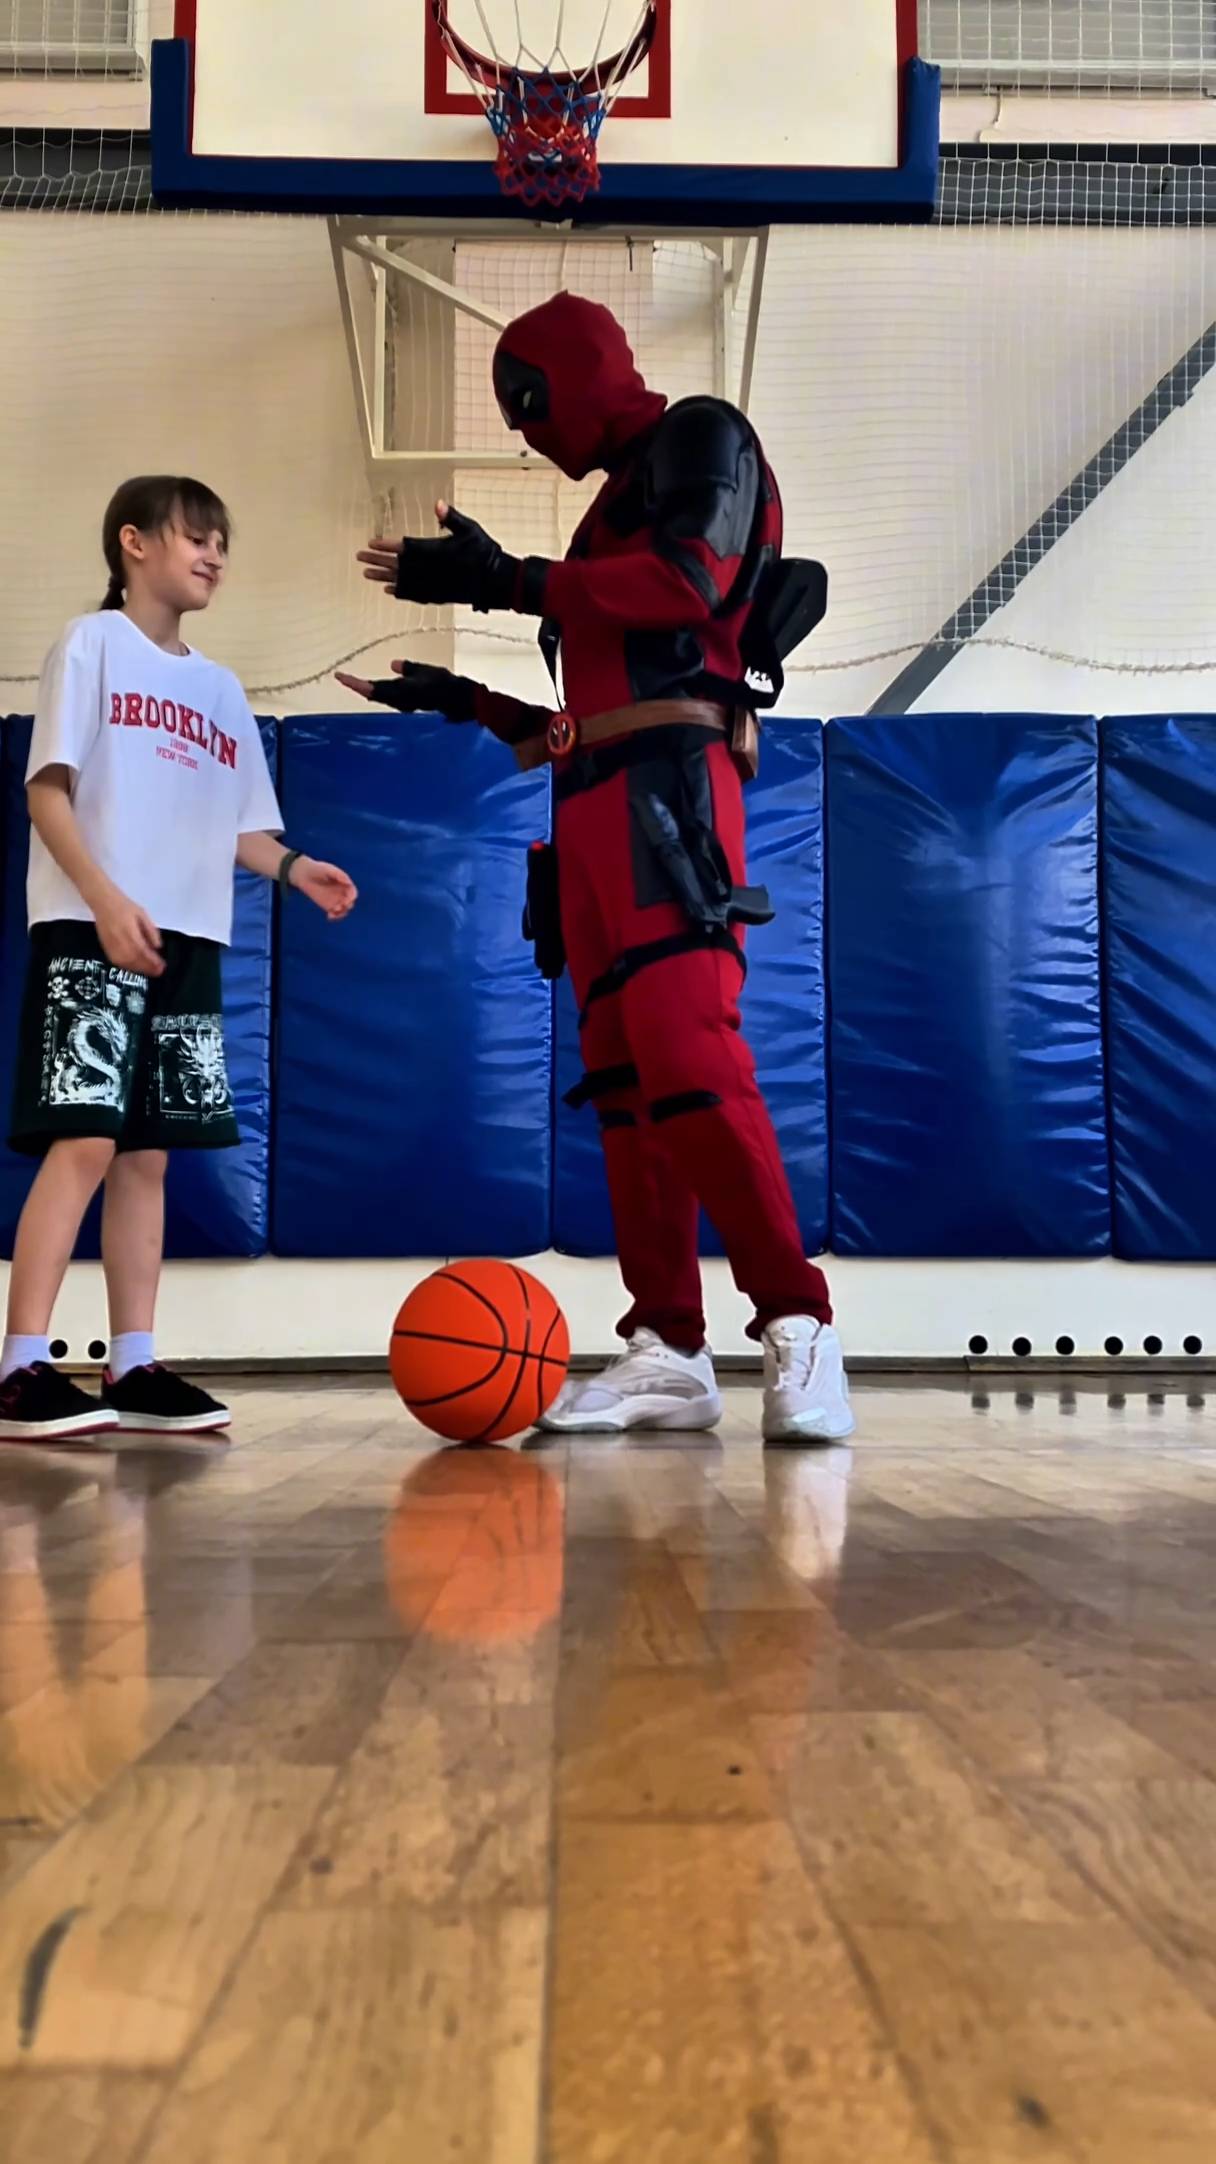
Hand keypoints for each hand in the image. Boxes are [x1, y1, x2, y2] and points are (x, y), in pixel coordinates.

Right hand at [93, 889, 164, 975]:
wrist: (103, 902)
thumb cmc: (124, 906)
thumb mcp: (143, 914)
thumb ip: (151, 931)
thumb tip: (158, 947)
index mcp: (129, 932)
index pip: (143, 951)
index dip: (153, 961)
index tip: (162, 966)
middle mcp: (119, 941)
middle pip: (135, 960)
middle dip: (148, 967)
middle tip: (159, 971)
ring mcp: (111, 946)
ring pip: (126, 963)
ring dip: (139, 969)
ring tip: (150, 970)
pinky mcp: (106, 948)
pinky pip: (117, 962)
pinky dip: (128, 967)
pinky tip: (136, 967)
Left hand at [289, 857, 357, 921]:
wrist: (304, 874)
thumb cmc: (317, 869)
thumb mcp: (327, 869)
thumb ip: (338, 874)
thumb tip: (348, 882)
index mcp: (344, 883)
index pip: (352, 892)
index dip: (352, 897)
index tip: (347, 899)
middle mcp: (342, 892)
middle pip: (350, 902)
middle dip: (347, 905)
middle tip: (341, 905)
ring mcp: (335, 900)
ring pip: (344, 910)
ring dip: (341, 913)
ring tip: (334, 911)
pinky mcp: (328, 906)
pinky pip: (335, 913)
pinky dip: (334, 916)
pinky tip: (329, 916)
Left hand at [335, 659, 477, 722]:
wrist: (459, 700)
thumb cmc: (445, 684)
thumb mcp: (425, 671)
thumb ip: (408, 669)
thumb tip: (392, 665)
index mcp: (400, 691)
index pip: (371, 688)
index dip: (354, 683)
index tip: (339, 676)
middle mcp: (399, 700)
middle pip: (372, 693)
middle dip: (357, 686)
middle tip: (342, 677)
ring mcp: (403, 704)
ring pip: (379, 696)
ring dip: (367, 689)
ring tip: (354, 682)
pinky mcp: (409, 703)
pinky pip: (388, 697)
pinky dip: (379, 691)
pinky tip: (377, 688)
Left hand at [357, 500, 520, 613]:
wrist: (496, 580)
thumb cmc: (484, 552)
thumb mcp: (469, 529)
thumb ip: (451, 517)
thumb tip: (438, 504)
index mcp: (434, 550)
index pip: (403, 546)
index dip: (386, 545)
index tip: (371, 542)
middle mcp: (429, 569)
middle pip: (396, 564)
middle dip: (377, 559)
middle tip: (359, 557)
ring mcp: (431, 584)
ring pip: (400, 581)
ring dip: (382, 577)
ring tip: (366, 573)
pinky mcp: (436, 595)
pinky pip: (412, 595)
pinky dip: (399, 592)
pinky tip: (388, 590)